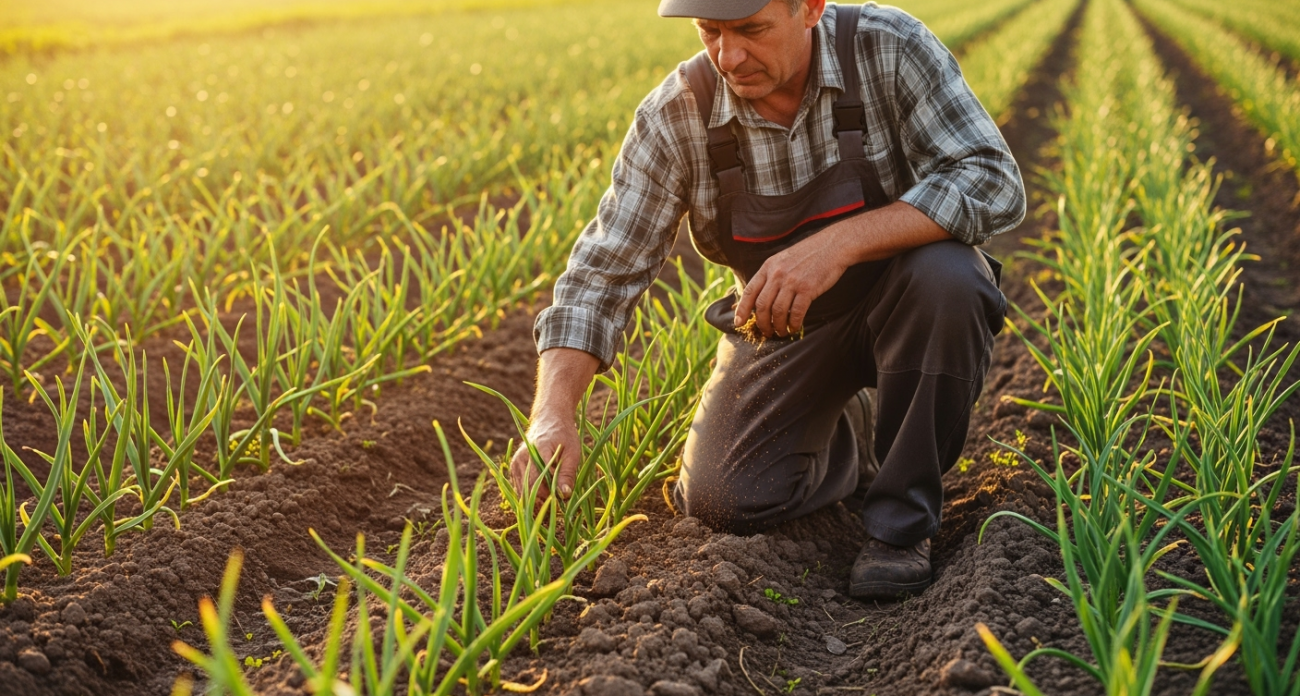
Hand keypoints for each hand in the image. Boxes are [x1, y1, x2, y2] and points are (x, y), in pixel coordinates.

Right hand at [509, 414, 581, 500]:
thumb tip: (565, 495)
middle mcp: (522, 457)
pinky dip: (531, 492)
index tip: (564, 496)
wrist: (549, 419)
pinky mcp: (514, 466)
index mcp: (538, 450)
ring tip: (553, 492)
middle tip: (560, 496)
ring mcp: (516, 462)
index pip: (540, 481)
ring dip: (537, 497)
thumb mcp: (572, 453)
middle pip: (529, 488)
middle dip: (545, 497)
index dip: (552, 494)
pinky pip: (519, 487)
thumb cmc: (564, 435)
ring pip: (523, 491)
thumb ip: (567, 474)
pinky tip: (543, 489)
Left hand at [733, 226, 849, 336]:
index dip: (742, 310)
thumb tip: (760, 297)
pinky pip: (797, 312)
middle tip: (766, 332)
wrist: (832, 245)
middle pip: (762, 305)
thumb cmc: (808, 254)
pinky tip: (794, 327)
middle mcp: (777, 274)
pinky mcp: (808, 288)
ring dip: (778, 326)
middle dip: (762, 323)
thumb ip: (771, 275)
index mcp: (768, 267)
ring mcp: (792, 281)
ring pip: (778, 311)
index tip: (738, 323)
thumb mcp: (783, 259)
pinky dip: (794, 324)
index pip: (749, 291)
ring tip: (780, 332)